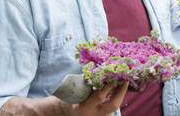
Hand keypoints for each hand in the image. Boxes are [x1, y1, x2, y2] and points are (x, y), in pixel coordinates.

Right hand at [0, 81, 128, 115]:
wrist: (54, 114)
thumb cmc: (61, 99)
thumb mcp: (72, 88)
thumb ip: (87, 81)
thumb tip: (100, 69)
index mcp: (83, 107)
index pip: (100, 95)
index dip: (110, 83)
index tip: (116, 72)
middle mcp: (91, 115)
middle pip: (113, 105)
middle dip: (121, 92)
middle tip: (125, 79)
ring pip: (113, 108)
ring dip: (119, 94)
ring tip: (123, 82)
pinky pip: (108, 109)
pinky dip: (113, 98)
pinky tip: (116, 90)